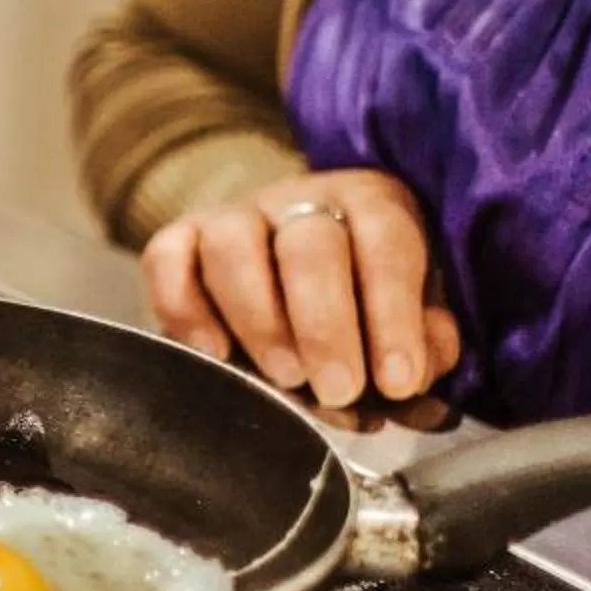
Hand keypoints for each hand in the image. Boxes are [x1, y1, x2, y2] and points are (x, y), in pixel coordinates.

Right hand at [140, 169, 461, 407]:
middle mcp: (299, 200)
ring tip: (285, 379)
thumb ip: (425, 347)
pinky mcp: (180, 240)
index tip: (397, 383)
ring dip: (259, 320)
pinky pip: (166, 260)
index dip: (394, 315)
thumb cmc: (366, 304)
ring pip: (232, 248)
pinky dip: (184, 310)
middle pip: (308, 246)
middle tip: (339, 389)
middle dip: (325, 326)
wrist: (297, 276)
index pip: (385, 243)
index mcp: (372, 204)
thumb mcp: (414, 317)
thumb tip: (414, 377)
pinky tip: (216, 356)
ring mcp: (233, 218)